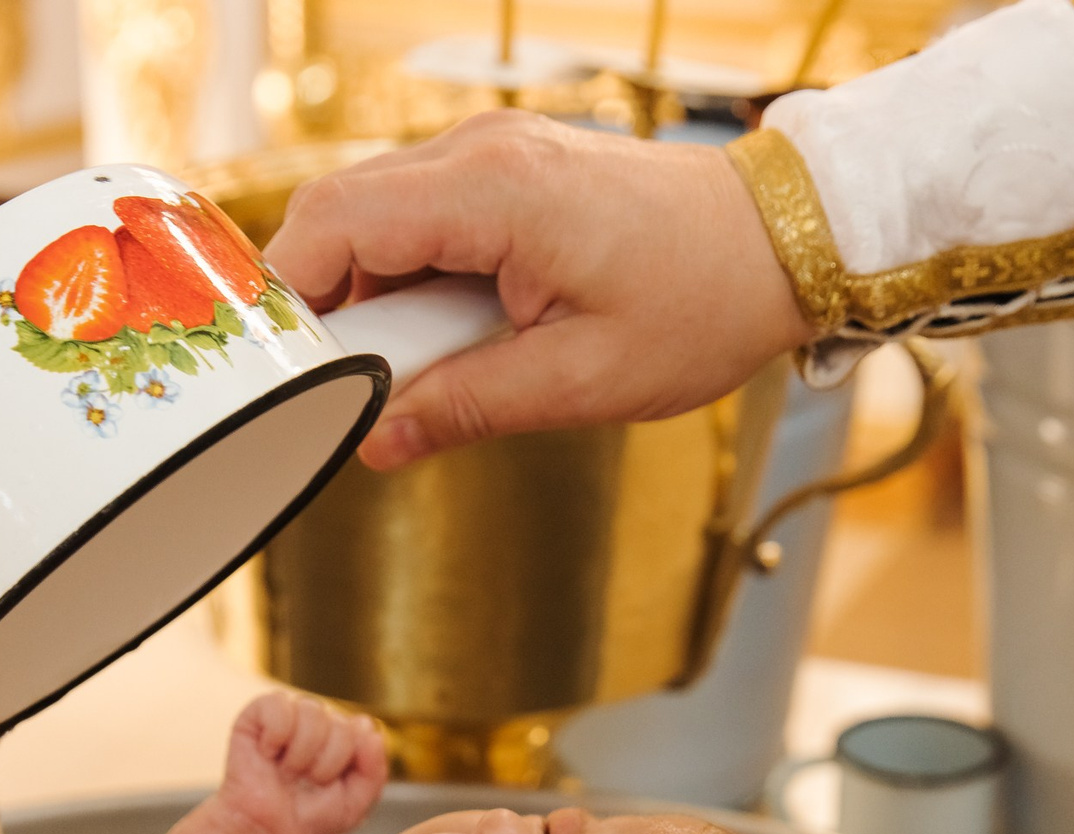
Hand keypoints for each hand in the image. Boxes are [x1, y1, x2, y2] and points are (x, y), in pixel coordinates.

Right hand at [216, 692, 385, 833]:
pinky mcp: (258, 713)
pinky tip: (268, 753)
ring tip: (286, 771)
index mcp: (345, 737)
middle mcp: (320, 721)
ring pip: (312, 711)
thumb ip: (374, 769)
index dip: (350, 763)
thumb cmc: (308, 817)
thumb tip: (366, 724)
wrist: (265, 832)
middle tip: (306, 781)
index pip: (364, 730)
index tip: (332, 785)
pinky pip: (278, 704)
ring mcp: (290, 714)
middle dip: (325, 764)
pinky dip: (275, 735)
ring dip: (300, 753)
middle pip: (340, 724)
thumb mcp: (354, 804)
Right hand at [265, 110, 814, 468]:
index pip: (333, 224)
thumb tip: (375, 442)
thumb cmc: (700, 303)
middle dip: (327, 306)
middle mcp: (480, 151)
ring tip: (423, 367)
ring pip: (374, 218)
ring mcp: (492, 151)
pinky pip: (421, 218)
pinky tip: (453, 333)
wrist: (782, 239)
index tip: (293, 375)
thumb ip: (465, 407)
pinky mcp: (506, 169)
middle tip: (355, 386)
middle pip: (338, 215)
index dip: (291, 303)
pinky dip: (414, 278)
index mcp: (494, 192)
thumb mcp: (581, 381)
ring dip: (375, 297)